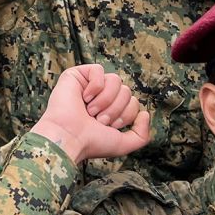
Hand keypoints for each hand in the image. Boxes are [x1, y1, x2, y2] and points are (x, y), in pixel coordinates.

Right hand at [29, 65, 151, 165]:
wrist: (70, 137)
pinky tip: (84, 97)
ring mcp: (88, 85)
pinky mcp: (76, 75)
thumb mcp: (123, 144)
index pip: (133, 101)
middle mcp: (101, 96)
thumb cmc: (91, 142)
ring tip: (90, 110)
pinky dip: (95, 86)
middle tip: (97, 119)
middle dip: (115, 108)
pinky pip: (99, 70)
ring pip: (115, 80)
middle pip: (126, 90)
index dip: (126, 114)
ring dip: (105, 99)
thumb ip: (141, 135)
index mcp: (111, 110)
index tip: (108, 126)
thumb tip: (145, 113)